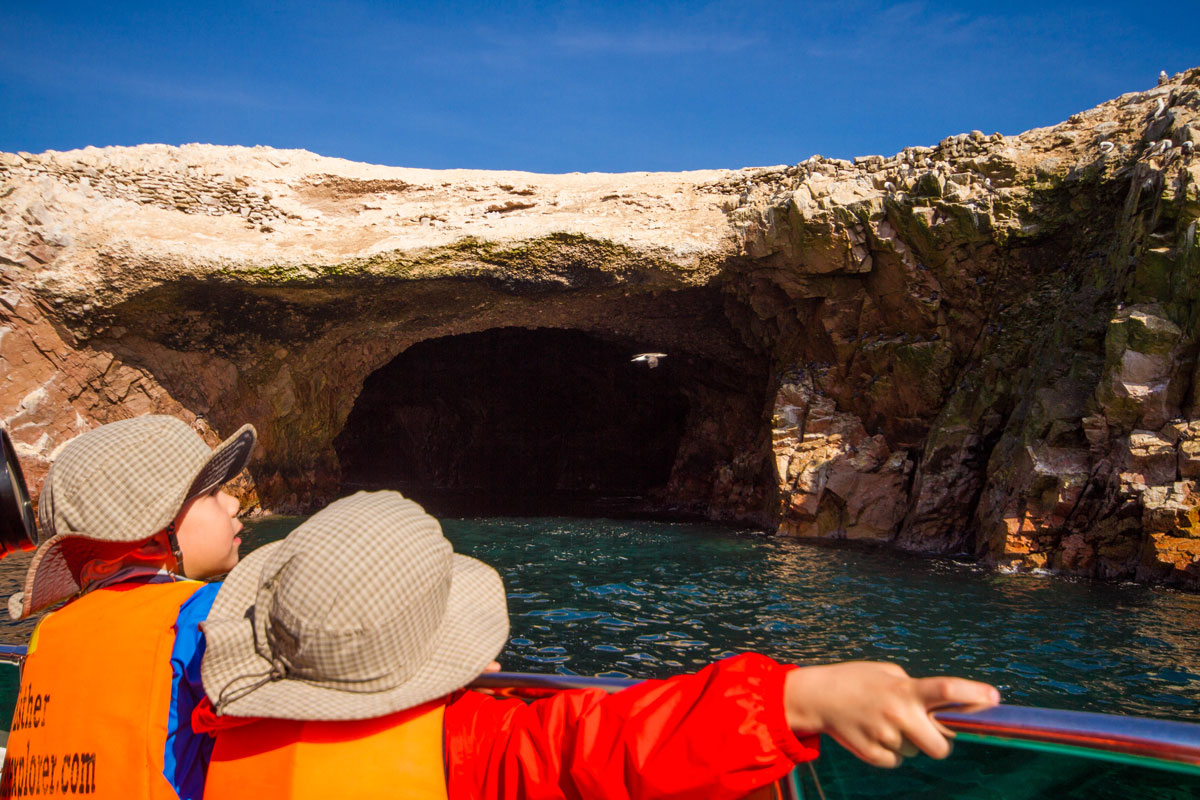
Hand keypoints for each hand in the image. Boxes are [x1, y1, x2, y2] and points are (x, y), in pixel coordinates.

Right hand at [783, 661, 999, 767]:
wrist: (817, 697)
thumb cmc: (856, 680)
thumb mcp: (888, 673)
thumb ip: (915, 690)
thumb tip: (942, 712)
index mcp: (905, 689)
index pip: (946, 690)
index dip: (973, 693)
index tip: (994, 697)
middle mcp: (898, 714)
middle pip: (941, 747)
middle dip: (938, 742)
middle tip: (925, 728)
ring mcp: (884, 736)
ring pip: (916, 753)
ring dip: (908, 742)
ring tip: (884, 722)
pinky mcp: (871, 754)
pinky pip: (896, 760)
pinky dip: (890, 751)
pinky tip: (873, 733)